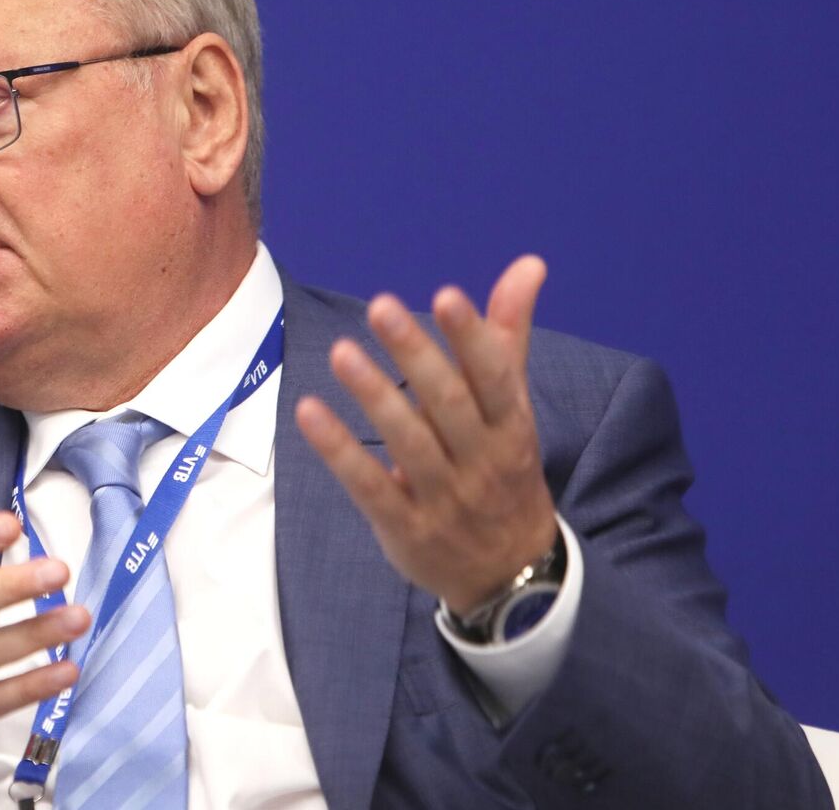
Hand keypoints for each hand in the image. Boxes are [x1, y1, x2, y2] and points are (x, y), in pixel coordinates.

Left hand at [295, 255, 558, 612]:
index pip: (495, 378)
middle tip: (381, 305)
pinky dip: (339, 451)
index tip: (447, 295)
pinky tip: (309, 412)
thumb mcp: (512, 409)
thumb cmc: (503, 470)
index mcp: (511, 427)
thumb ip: (507, 336)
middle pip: (449, 404)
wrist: (510, 575)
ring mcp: (444, 498)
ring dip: (374, 396)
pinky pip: (370, 486)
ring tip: (341, 351)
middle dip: (416, 355)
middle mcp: (482, 461)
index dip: (473, 338)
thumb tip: (529, 263)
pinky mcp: (406, 526)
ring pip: (409, 443)